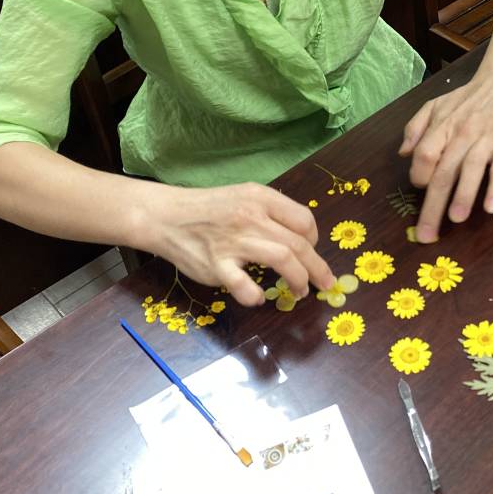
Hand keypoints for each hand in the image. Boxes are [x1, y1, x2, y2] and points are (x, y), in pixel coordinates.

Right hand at [147, 182, 333, 306]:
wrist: (166, 216)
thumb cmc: (209, 209)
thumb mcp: (243, 196)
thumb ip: (271, 212)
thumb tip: (302, 236)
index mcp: (260, 198)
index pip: (304, 219)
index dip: (314, 240)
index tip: (311, 252)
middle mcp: (251, 217)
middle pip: (299, 243)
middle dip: (318, 269)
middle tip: (326, 284)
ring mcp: (234, 241)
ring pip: (283, 258)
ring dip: (299, 280)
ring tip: (300, 292)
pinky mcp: (216, 265)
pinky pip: (244, 284)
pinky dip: (255, 294)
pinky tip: (257, 297)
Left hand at [399, 67, 492, 241]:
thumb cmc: (466, 99)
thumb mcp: (435, 106)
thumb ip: (415, 128)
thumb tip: (403, 154)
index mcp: (442, 126)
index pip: (425, 154)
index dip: (419, 174)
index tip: (421, 187)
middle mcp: (462, 133)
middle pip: (444, 171)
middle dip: (433, 205)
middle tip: (426, 234)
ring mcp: (486, 140)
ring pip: (471, 170)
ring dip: (463, 196)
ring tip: (455, 219)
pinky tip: (490, 207)